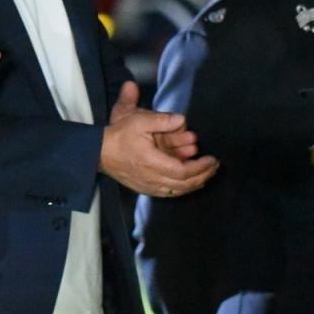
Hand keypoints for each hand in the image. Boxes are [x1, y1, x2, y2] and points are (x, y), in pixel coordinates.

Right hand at [99, 81, 217, 196]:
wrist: (98, 153)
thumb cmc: (119, 135)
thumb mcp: (138, 120)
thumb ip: (162, 119)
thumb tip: (182, 119)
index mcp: (151, 162)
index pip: (182, 172)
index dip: (200, 167)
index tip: (212, 159)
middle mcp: (152, 179)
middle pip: (184, 185)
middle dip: (203, 176)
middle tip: (215, 166)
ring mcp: (148, 186)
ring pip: (178, 192)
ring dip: (195, 183)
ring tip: (207, 173)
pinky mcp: (145, 189)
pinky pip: (169, 194)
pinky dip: (183, 188)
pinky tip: (191, 181)